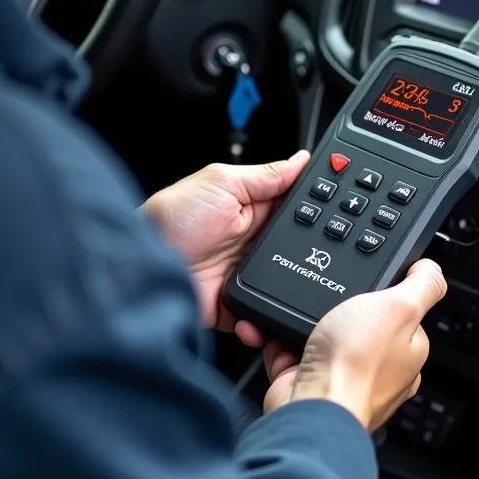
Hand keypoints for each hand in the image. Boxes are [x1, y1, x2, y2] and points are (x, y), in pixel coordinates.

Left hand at [143, 150, 310, 342]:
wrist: (139, 269)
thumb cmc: (169, 220)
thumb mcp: (220, 182)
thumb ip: (263, 175)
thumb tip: (299, 160)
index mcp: (250, 207)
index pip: (294, 204)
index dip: (317, 204)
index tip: (340, 204)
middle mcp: (251, 241)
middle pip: (298, 245)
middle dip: (314, 248)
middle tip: (329, 248)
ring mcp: (245, 274)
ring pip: (288, 281)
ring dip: (296, 284)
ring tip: (302, 281)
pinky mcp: (237, 304)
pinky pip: (265, 314)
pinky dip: (270, 318)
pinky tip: (272, 310)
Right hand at [262, 259, 447, 431]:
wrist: (310, 408)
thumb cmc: (355, 365)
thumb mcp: (400, 307)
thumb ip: (422, 285)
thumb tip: (431, 268)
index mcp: (407, 351)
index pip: (402, 312)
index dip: (386, 293)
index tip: (370, 282)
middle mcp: (379, 369)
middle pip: (360, 321)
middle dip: (340, 308)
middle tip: (332, 301)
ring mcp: (343, 379)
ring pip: (324, 336)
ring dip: (307, 323)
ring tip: (303, 318)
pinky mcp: (310, 383)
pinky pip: (293, 351)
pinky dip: (282, 340)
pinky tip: (279, 332)